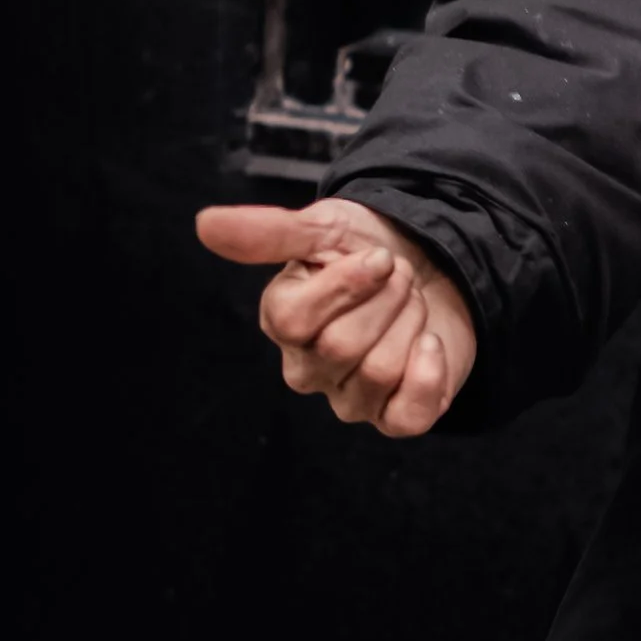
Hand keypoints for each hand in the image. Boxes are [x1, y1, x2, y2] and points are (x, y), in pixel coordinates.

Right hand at [195, 196, 476, 436]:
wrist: (435, 265)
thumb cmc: (369, 250)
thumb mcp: (324, 229)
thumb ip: (269, 232)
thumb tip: (204, 223)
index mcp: (281, 321)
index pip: (292, 320)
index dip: (345, 284)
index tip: (377, 256)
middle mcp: (308, 369)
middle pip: (341, 346)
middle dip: (388, 298)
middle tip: (400, 277)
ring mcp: (350, 399)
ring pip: (379, 371)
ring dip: (410, 322)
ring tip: (411, 303)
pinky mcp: (396, 416)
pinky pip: (409, 416)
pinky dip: (429, 373)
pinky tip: (430, 342)